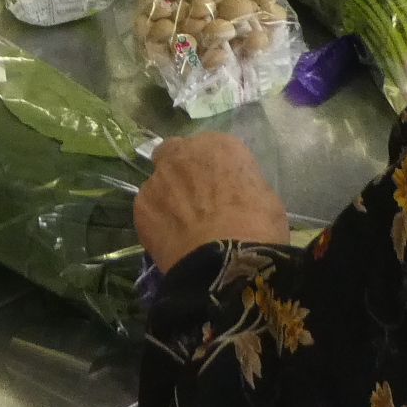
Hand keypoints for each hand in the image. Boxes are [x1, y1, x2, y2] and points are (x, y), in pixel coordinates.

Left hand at [135, 133, 288, 269]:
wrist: (226, 261)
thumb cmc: (257, 228)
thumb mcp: (265, 196)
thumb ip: (241, 184)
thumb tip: (233, 192)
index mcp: (218, 146)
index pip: (211, 147)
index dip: (213, 168)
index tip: (219, 186)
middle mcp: (182, 153)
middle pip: (174, 152)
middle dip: (179, 168)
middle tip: (191, 196)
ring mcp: (157, 178)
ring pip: (158, 182)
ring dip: (167, 197)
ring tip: (181, 226)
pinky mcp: (140, 205)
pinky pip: (148, 209)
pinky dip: (157, 220)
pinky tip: (170, 239)